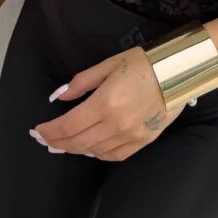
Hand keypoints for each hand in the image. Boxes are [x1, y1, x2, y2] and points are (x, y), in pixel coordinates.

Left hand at [31, 46, 187, 160]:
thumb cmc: (144, 63)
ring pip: (94, 151)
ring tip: (63, 144)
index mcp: (105, 103)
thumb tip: (59, 96)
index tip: (38, 131)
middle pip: (78, 142)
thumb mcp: (109, 64)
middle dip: (57, 143)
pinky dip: (98, 154)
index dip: (49, 131)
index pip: (68, 126)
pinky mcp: (143, 141)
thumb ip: (81, 82)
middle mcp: (116, 124)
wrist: (179, 72)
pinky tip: (90, 149)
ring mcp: (131, 135)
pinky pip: (115, 154)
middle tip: (44, 141)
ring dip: (75, 149)